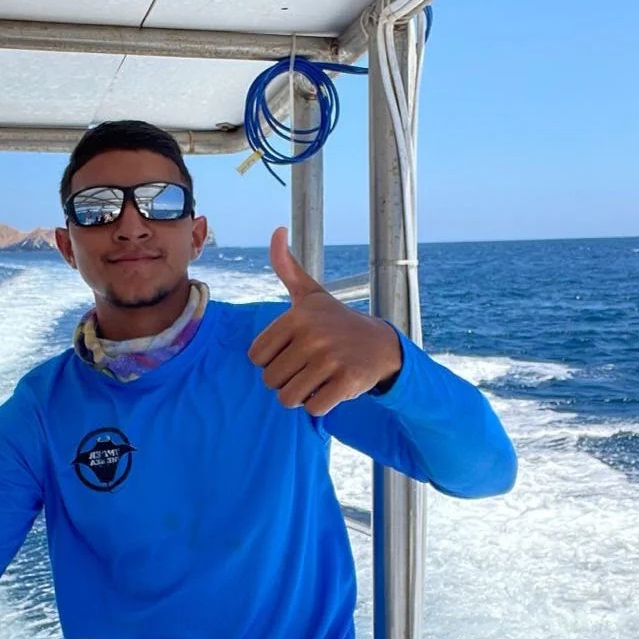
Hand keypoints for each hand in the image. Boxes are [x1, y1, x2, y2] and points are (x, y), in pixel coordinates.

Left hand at [247, 227, 402, 416]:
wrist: (381, 345)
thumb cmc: (336, 322)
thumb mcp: (311, 294)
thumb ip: (287, 267)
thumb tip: (277, 230)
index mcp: (297, 316)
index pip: (256, 357)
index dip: (271, 361)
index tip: (291, 352)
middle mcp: (313, 336)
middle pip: (270, 380)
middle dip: (285, 381)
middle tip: (307, 368)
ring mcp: (331, 359)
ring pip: (288, 398)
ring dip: (300, 396)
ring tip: (316, 379)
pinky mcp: (347, 382)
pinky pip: (313, 409)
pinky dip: (319, 406)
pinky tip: (331, 389)